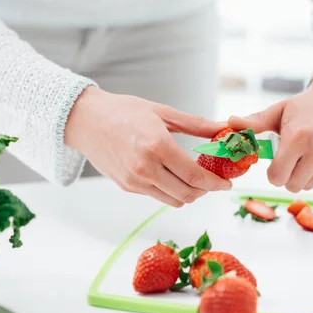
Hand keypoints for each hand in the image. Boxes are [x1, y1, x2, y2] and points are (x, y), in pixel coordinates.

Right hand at [64, 86, 231, 206]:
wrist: (86, 120)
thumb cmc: (123, 111)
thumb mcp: (162, 112)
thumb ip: (196, 125)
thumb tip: (223, 128)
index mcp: (157, 146)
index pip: (194, 176)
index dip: (215, 184)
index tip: (226, 184)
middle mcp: (145, 168)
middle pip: (187, 194)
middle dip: (205, 191)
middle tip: (213, 181)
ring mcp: (134, 181)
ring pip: (173, 200)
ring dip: (189, 193)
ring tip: (194, 179)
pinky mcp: (127, 187)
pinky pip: (157, 196)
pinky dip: (170, 190)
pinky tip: (172, 176)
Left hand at [229, 72, 312, 191]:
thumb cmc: (305, 106)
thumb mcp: (278, 111)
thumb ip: (254, 122)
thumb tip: (230, 123)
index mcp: (298, 137)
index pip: (277, 177)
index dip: (273, 173)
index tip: (276, 163)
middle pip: (293, 186)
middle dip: (288, 175)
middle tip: (291, 159)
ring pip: (310, 185)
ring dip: (305, 175)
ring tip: (307, 154)